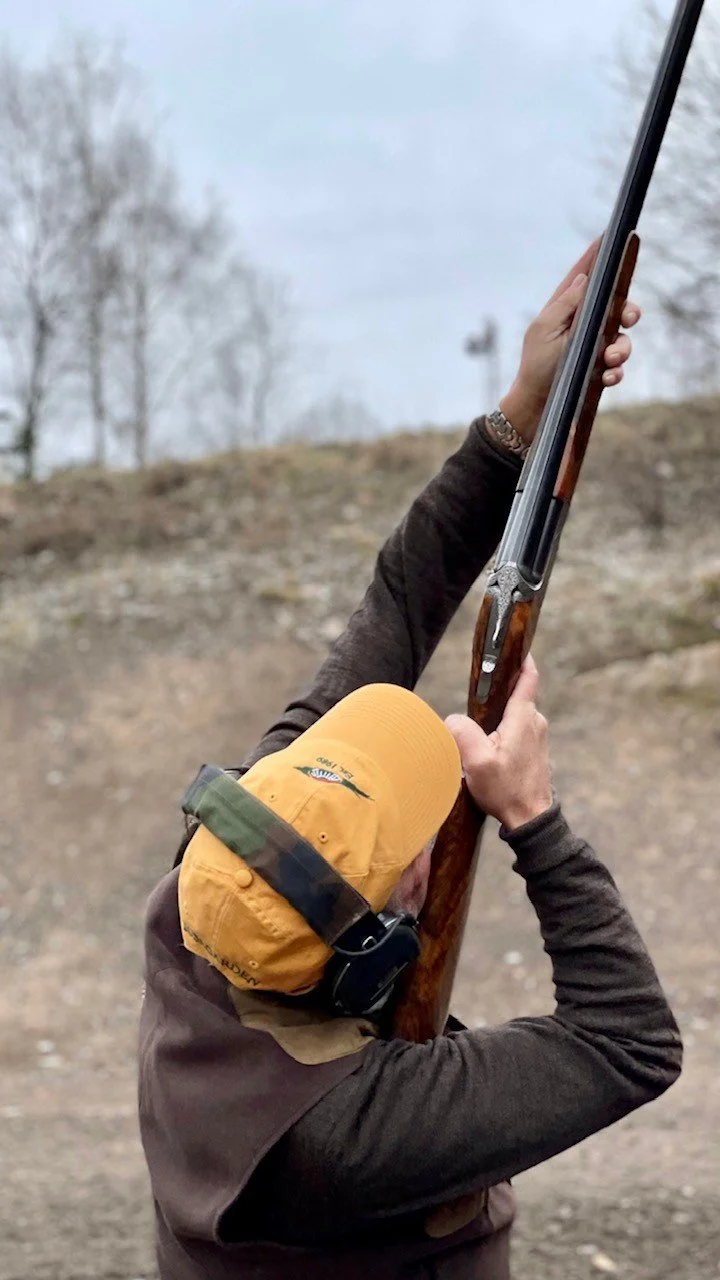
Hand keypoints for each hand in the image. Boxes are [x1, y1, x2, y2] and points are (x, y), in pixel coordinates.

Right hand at [445, 655, 552, 830]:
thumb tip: (452, 718)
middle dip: (497, 693)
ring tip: (477, 730)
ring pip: (514, 716)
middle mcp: (535, 722)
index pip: (527, 677)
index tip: (513, 644)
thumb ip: (462, 732)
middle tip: (474, 695)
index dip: (521, 657)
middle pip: (515, 696)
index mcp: (523, 717)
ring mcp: (537, 737)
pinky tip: (488, 747)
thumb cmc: (506, 790)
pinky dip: (503, 732)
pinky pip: (517, 731)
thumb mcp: (477, 761)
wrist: (531, 819)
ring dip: (497, 717)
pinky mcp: (535, 751)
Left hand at [499, 237, 641, 442]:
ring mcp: (593, 347)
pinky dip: (616, 371)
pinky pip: (618, 366)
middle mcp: (583, 324)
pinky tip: (607, 377)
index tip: (612, 235)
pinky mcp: (598, 369)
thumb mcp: (546, 330)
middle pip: (617, 306)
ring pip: (623, 338)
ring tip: (611, 360)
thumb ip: (566, 305)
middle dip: (629, 310)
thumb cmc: (536, 366)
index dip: (598, 257)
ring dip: (622, 348)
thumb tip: (584, 278)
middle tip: (629, 318)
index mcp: (565, 309)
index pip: (584, 277)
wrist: (536, 405)